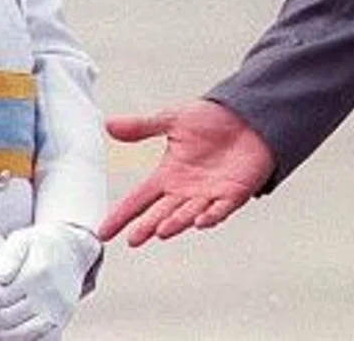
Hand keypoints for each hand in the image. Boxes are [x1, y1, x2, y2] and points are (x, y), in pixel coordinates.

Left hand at [0, 223, 100, 340]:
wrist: (71, 247)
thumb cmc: (39, 245)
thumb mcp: (22, 240)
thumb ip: (8, 256)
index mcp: (36, 274)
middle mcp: (50, 294)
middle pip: (3, 318)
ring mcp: (58, 309)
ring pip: (16, 334)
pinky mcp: (63, 318)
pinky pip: (37, 339)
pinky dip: (19, 338)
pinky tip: (10, 329)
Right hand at [98, 99, 275, 245]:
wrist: (250, 114)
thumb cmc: (214, 119)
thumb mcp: (174, 119)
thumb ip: (143, 127)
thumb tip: (110, 124)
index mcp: (169, 175)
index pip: (139, 198)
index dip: (122, 214)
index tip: (103, 231)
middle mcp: (186, 190)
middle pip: (161, 212)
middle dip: (147, 226)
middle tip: (134, 238)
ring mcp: (209, 194)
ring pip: (188, 214)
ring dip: (176, 222)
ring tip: (162, 230)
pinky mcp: (234, 193)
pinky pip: (221, 208)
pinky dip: (212, 216)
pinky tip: (201, 221)